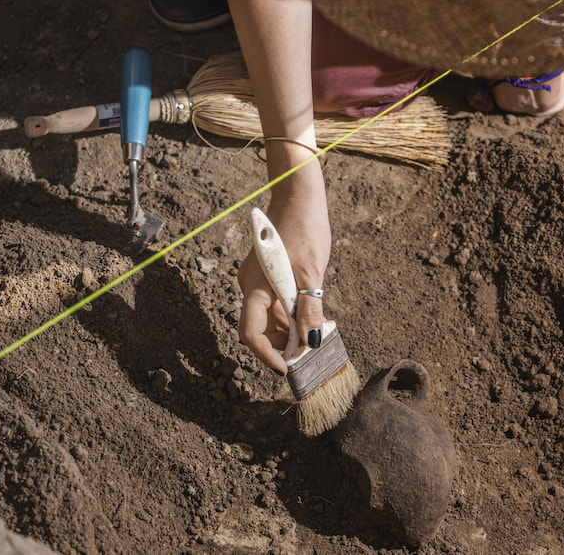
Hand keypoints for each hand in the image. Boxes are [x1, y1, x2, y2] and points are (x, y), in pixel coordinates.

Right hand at [236, 174, 330, 372]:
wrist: (297, 196)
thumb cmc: (303, 229)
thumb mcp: (311, 273)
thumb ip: (310, 309)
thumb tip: (311, 341)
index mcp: (254, 287)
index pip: (250, 334)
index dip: (267, 355)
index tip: (287, 368)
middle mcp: (250, 286)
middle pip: (258, 329)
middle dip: (280, 345)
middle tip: (308, 353)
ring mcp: (257, 280)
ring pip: (268, 317)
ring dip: (287, 331)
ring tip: (313, 336)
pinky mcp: (267, 274)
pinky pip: (274, 303)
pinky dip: (289, 314)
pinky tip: (309, 317)